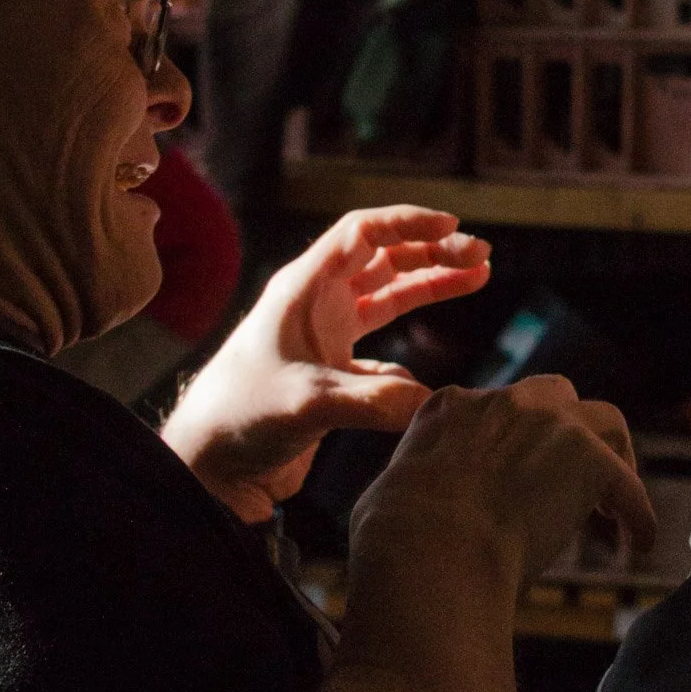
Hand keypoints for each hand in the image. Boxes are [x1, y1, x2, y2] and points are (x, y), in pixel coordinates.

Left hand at [161, 205, 491, 522]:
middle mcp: (316, 306)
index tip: (454, 226)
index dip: (408, 223)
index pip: (362, 233)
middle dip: (433, 251)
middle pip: (384, 258)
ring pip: (389, 295)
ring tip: (479, 273)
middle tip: (481, 255)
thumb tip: (433, 401)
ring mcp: (326, 340)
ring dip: (431, 283)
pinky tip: (433, 371)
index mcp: (303, 289)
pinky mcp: (334, 376)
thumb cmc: (240, 417)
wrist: (209, 468)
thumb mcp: (308, 401)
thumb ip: (374, 400)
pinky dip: (414, 352)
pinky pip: (385, 353)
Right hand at [338, 377, 656, 669]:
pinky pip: (628, 486)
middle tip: (571, 478)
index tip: (518, 478)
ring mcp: (552, 424)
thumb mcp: (390, 493)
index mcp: (451, 409)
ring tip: (613, 504)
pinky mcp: (590, 459)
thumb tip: (402, 509)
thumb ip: (413, 485)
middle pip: (556, 396)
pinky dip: (636, 514)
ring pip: (605, 422)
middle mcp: (504, 402)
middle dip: (567, 432)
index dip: (514, 446)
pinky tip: (637, 543)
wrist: (427, 550)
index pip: (494, 413)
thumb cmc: (395, 541)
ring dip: (613, 457)